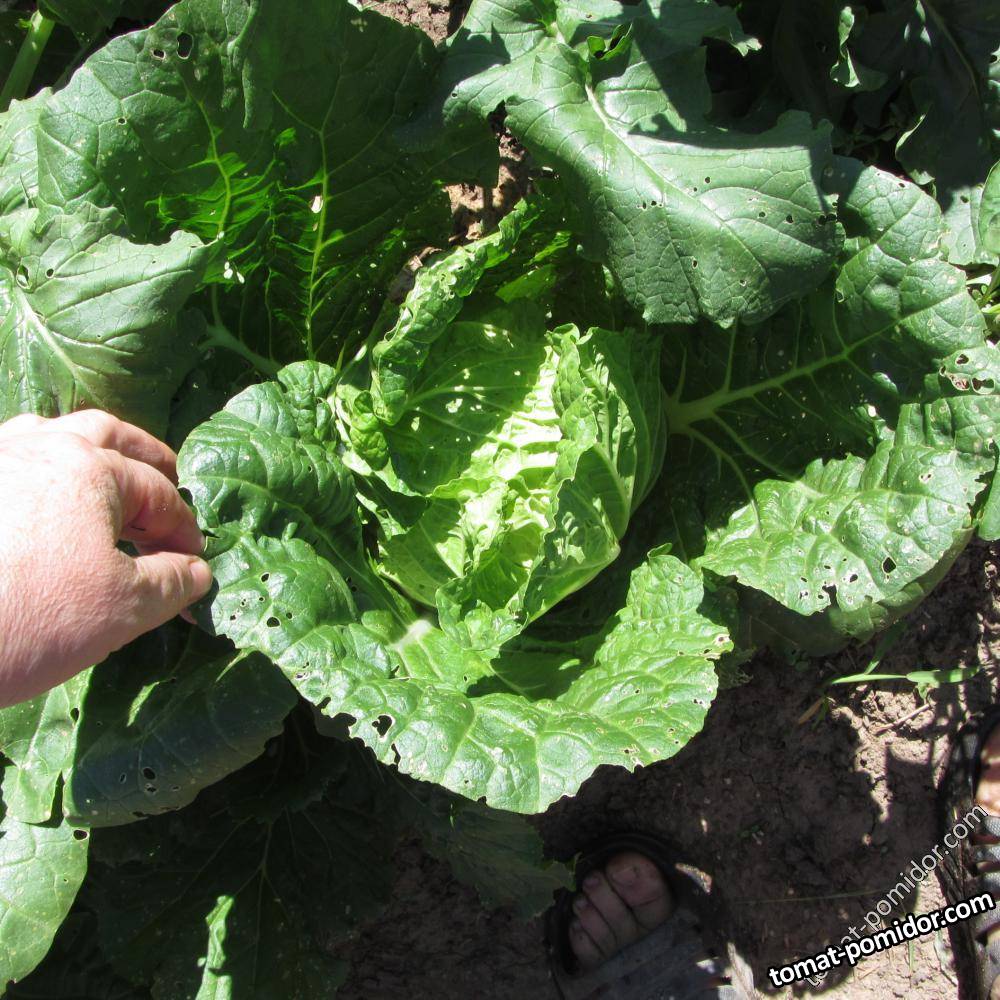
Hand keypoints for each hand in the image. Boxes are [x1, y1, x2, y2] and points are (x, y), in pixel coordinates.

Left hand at [0, 411, 211, 706]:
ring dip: (87, 453)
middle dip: (145, 461)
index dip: (187, 532)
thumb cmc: (28, 618)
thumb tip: (196, 571)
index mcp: (90, 467)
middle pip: (105, 435)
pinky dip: (37, 472)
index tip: (196, 567)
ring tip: (103, 481)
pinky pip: (9, 462)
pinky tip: (38, 503)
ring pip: (48, 436)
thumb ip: (171, 583)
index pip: (160, 494)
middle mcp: (38, 447)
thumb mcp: (121, 609)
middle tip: (168, 484)